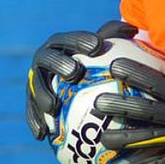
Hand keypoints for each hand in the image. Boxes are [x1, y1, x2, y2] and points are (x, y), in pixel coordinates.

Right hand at [25, 20, 137, 139]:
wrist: (68, 80)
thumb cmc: (94, 62)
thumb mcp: (102, 48)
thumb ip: (115, 37)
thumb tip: (133, 29)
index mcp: (60, 44)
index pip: (69, 39)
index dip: (81, 41)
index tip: (97, 47)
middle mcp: (44, 59)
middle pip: (48, 59)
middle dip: (59, 63)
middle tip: (75, 72)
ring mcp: (36, 80)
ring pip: (36, 86)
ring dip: (42, 95)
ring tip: (53, 107)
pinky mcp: (31, 100)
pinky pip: (31, 112)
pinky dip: (35, 122)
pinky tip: (43, 134)